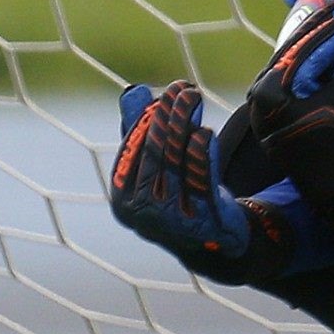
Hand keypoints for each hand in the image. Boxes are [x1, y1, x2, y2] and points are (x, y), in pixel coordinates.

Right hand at [108, 80, 293, 283]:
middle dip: (168, 117)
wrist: (209, 244)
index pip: (133, 151)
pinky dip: (203, 155)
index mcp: (123, 199)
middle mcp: (142, 212)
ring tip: (195, 100)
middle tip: (184, 89)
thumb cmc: (176, 196)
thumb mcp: (153, 167)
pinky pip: (201, 181)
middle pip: (155, 154)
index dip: (148, 119)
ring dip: (185, 127)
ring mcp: (171, 219)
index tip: (164, 94)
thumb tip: (133, 92)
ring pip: (177, 164)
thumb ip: (141, 131)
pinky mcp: (202, 222)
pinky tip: (206, 132)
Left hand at [246, 0, 333, 242]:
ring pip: (303, 69)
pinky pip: (307, 85)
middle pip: (300, 55)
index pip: (304, 47)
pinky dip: (327, 69)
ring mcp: (273, 115)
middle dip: (330, 33)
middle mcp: (262, 103)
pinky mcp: (288, 124)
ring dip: (328, 49)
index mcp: (269, 95)